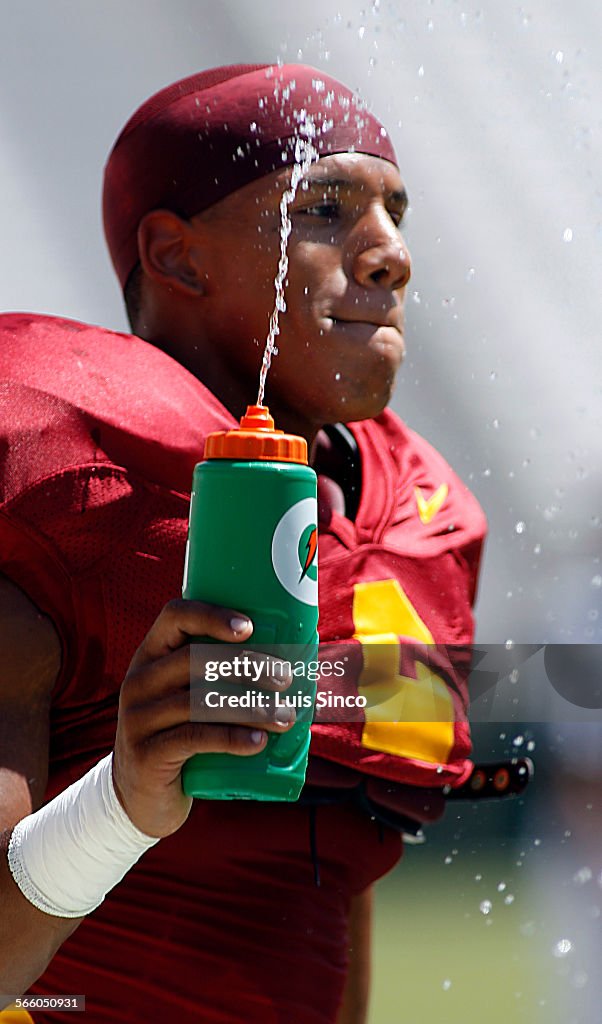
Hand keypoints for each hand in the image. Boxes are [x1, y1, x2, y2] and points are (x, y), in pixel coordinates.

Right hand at [112, 599, 293, 837]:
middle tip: (285, 680)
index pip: (175, 616)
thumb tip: (294, 667)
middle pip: (194, 659)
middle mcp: (139, 681)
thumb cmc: (181, 740)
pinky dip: (232, 738)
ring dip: (250, 708)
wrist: (142, 801)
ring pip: (200, 702)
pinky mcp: (146, 754)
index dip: (212, 615)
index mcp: (150, 656)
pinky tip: (259, 743)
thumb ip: (219, 681)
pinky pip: (194, 738)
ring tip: (285, 717)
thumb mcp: (189, 703)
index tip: (251, 627)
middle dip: (247, 666)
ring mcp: (137, 719)